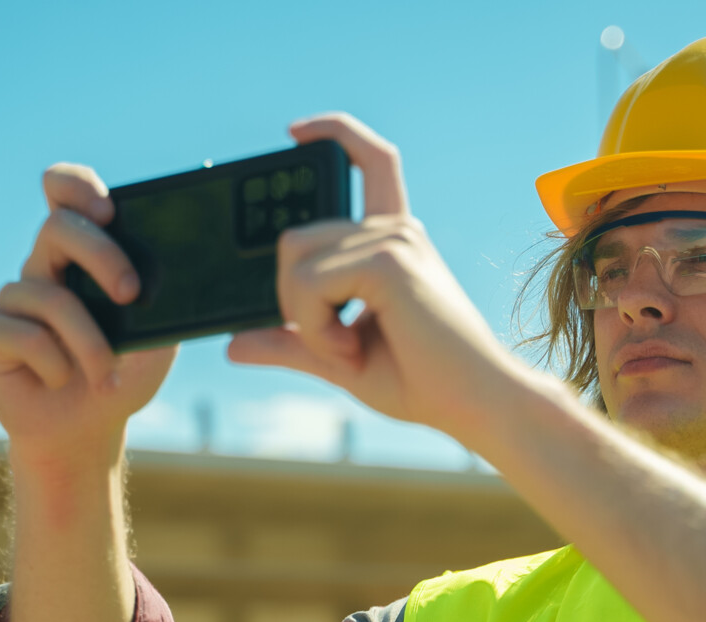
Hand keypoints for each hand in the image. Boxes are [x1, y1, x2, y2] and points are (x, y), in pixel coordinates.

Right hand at [0, 164, 176, 470]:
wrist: (90, 430)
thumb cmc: (125, 373)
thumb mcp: (161, 335)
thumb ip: (167, 298)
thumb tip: (183, 267)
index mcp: (83, 256)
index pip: (65, 194)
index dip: (75, 185)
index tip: (108, 207)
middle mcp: (45, 267)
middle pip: (57, 227)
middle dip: (100, 254)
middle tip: (129, 293)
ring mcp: (15, 299)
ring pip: (46, 294)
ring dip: (88, 341)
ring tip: (105, 374)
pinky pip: (20, 332)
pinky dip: (52, 362)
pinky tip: (58, 379)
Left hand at [226, 114, 521, 440]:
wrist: (473, 404)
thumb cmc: (422, 381)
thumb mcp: (339, 358)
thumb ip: (290, 342)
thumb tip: (232, 343)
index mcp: (392, 242)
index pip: (369, 159)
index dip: (333, 132)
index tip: (295, 132)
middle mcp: (394, 231)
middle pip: (295, 236)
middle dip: (290, 298)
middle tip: (334, 342)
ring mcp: (393, 240)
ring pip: (293, 261)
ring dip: (304, 319)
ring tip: (348, 350)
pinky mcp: (388, 262)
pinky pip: (307, 285)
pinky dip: (314, 328)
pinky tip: (350, 350)